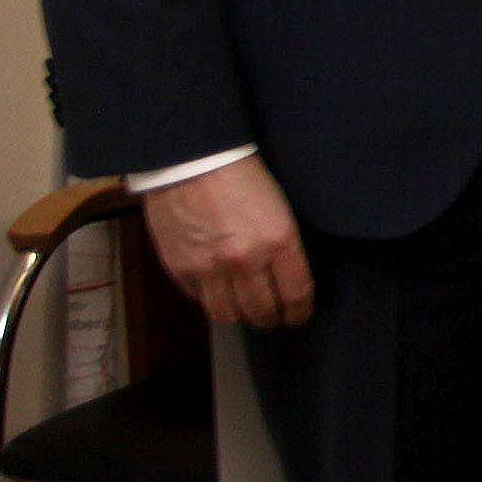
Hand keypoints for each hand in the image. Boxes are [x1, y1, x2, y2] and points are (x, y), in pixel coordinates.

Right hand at [140, 155, 314, 328]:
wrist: (192, 162)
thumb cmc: (242, 177)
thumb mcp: (280, 208)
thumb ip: (283, 246)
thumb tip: (286, 278)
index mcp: (279, 240)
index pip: (296, 293)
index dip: (300, 311)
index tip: (300, 315)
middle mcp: (245, 260)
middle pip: (262, 311)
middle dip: (273, 319)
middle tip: (276, 318)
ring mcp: (210, 268)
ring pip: (229, 315)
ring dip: (242, 318)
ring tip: (248, 313)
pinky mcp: (181, 269)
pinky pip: (201, 301)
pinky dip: (213, 301)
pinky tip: (221, 294)